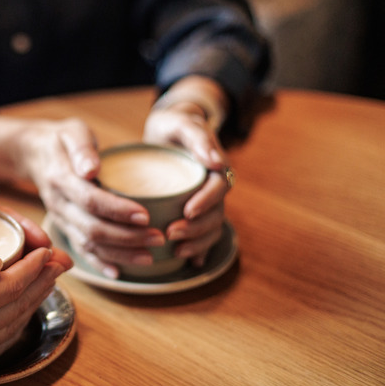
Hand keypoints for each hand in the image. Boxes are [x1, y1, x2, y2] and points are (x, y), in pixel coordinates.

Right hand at [0, 114, 161, 278]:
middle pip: (92, 229)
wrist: (35, 154)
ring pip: (88, 244)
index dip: (118, 211)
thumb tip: (91, 168)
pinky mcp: (64, 227)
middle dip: (127, 238)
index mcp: (60, 178)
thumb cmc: (63, 140)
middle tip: (158, 238)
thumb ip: (82, 148)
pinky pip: (80, 251)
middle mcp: (58, 204)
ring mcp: (60, 219)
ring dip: (120, 254)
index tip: (146, 215)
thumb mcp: (72, 132)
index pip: (90, 200)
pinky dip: (99, 264)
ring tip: (150, 256)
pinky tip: (119, 273)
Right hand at [0, 245, 71, 378]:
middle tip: (61, 261)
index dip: (34, 266)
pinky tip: (21, 301)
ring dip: (34, 299)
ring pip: (13, 322)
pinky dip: (16, 316)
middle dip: (44, 281)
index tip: (48, 249)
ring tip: (49, 278)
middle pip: (18, 305)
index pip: (10, 285)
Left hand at [143, 76, 230, 265]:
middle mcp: (212, 188)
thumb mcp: (181, 122)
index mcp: (214, 167)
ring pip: (210, 228)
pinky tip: (189, 263)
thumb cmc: (173, 125)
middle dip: (196, 228)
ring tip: (175, 251)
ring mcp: (205, 203)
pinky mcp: (193, 213)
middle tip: (171, 234)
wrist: (166, 132)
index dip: (206, 202)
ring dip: (196, 242)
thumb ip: (198, 136)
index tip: (188, 211)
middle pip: (215, 213)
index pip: (219, 187)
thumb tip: (216, 161)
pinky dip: (198, 250)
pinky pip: (202, 235)